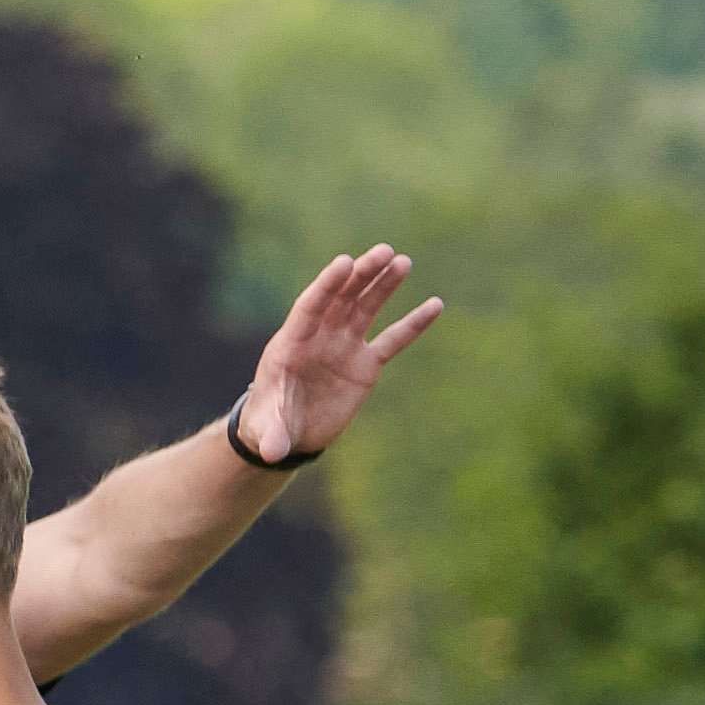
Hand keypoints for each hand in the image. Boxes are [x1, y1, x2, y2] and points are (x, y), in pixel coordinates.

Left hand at [236, 247, 442, 463]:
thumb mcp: (268, 429)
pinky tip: (435, 305)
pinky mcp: (364, 364)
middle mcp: (319, 338)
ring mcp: (343, 347)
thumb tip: (272, 452)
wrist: (286, 432)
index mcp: (291, 344)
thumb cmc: (268, 424)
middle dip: (361, 275)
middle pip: (341, 299)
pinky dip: (413, 324)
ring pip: (365, 309)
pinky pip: (392, 340)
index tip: (345, 262)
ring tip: (402, 262)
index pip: (310, 307)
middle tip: (384, 252)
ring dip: (383, 286)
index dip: (326, 285)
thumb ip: (273, 435)